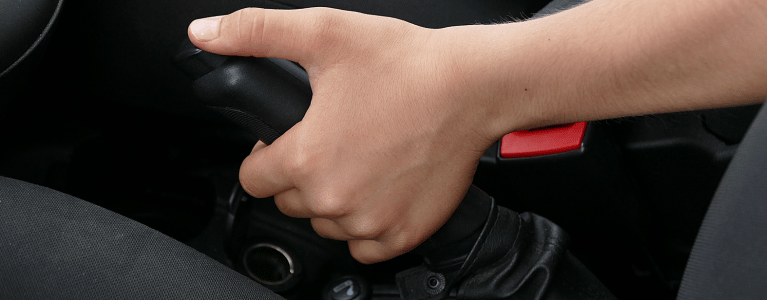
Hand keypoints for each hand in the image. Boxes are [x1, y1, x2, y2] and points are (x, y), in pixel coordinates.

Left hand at [188, 8, 507, 262]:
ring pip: (326, 224)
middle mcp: (335, 198)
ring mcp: (371, 222)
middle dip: (299, 176)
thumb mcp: (323, 33)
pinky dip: (365, 226)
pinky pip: (364, 247)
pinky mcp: (403, 232)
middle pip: (289, 202)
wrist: (472, 87)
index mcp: (307, 158)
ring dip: (332, 200)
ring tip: (357, 160)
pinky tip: (377, 191)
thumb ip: (255, 32)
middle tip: (330, 141)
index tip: (286, 141)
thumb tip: (205, 34)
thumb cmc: (407, 64)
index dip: (264, 156)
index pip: (252, 179)